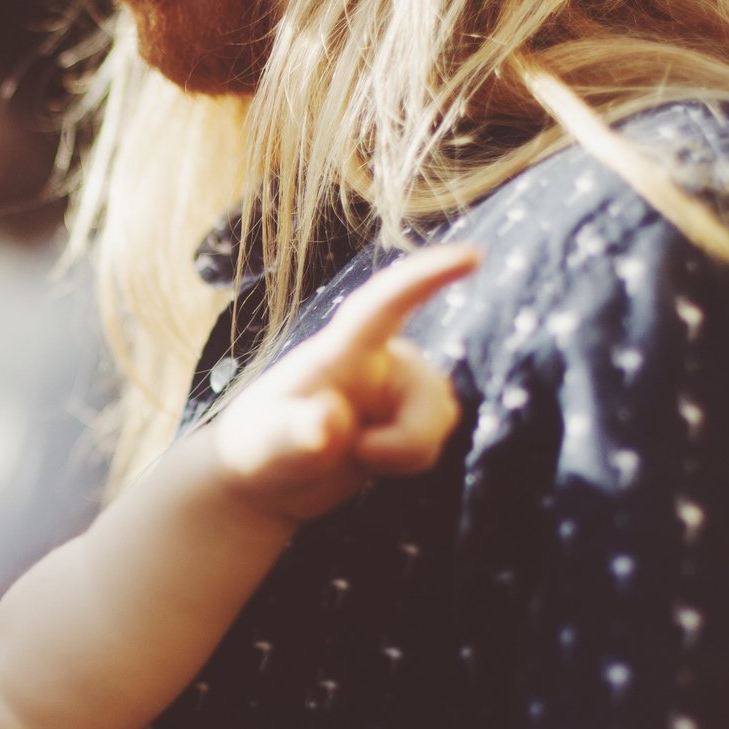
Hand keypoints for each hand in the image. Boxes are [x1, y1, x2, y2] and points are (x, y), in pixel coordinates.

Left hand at [210, 243, 476, 523]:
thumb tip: (332, 420)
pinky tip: (372, 456)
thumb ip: (297, 433)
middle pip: (429, 391)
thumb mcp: (267, 447)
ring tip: (356, 455)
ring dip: (407, 453)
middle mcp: (376, 357)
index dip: (427, 277)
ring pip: (440, 417)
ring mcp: (396, 384)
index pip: (384, 306)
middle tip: (359, 455)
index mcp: (338, 351)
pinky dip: (410, 460)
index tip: (472, 255)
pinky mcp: (409, 411)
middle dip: (408, 441)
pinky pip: (437, 438)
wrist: (267, 473)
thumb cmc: (257, 449)